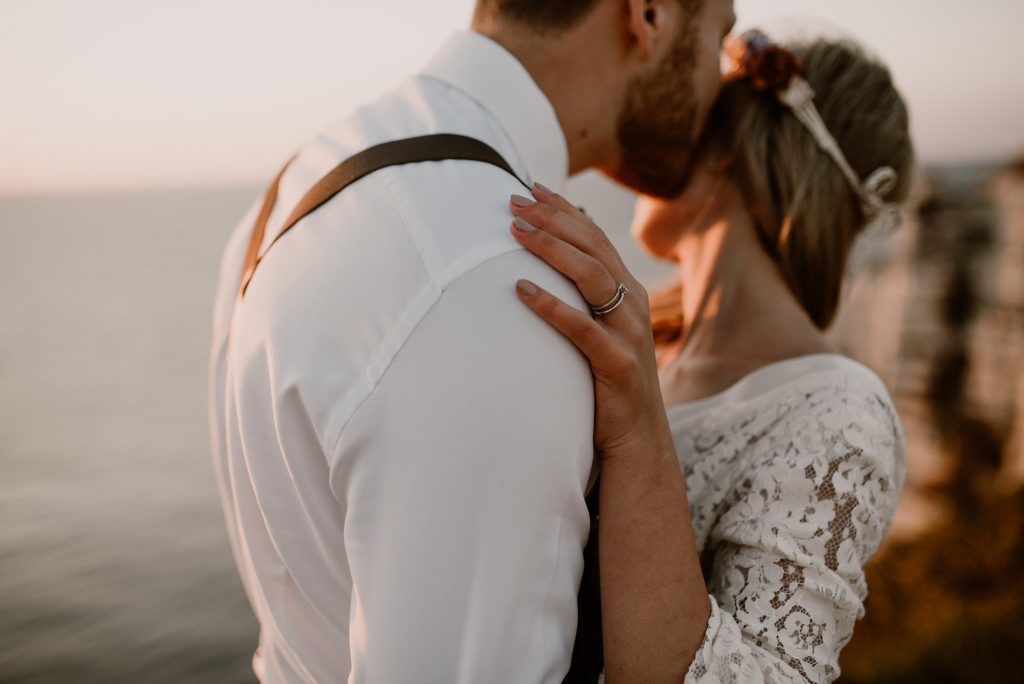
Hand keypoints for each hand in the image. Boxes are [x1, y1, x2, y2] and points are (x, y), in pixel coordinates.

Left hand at [508, 184, 671, 458]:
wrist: (636, 439)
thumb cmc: (606, 384)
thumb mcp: (599, 334)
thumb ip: (581, 303)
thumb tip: (540, 272)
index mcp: (627, 293)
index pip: (594, 238)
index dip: (563, 210)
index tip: (531, 188)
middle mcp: (632, 305)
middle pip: (591, 247)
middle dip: (551, 219)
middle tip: (513, 201)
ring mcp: (628, 333)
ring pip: (590, 276)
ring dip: (551, 249)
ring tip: (515, 232)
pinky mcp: (617, 363)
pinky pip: (581, 327)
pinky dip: (550, 305)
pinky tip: (521, 289)